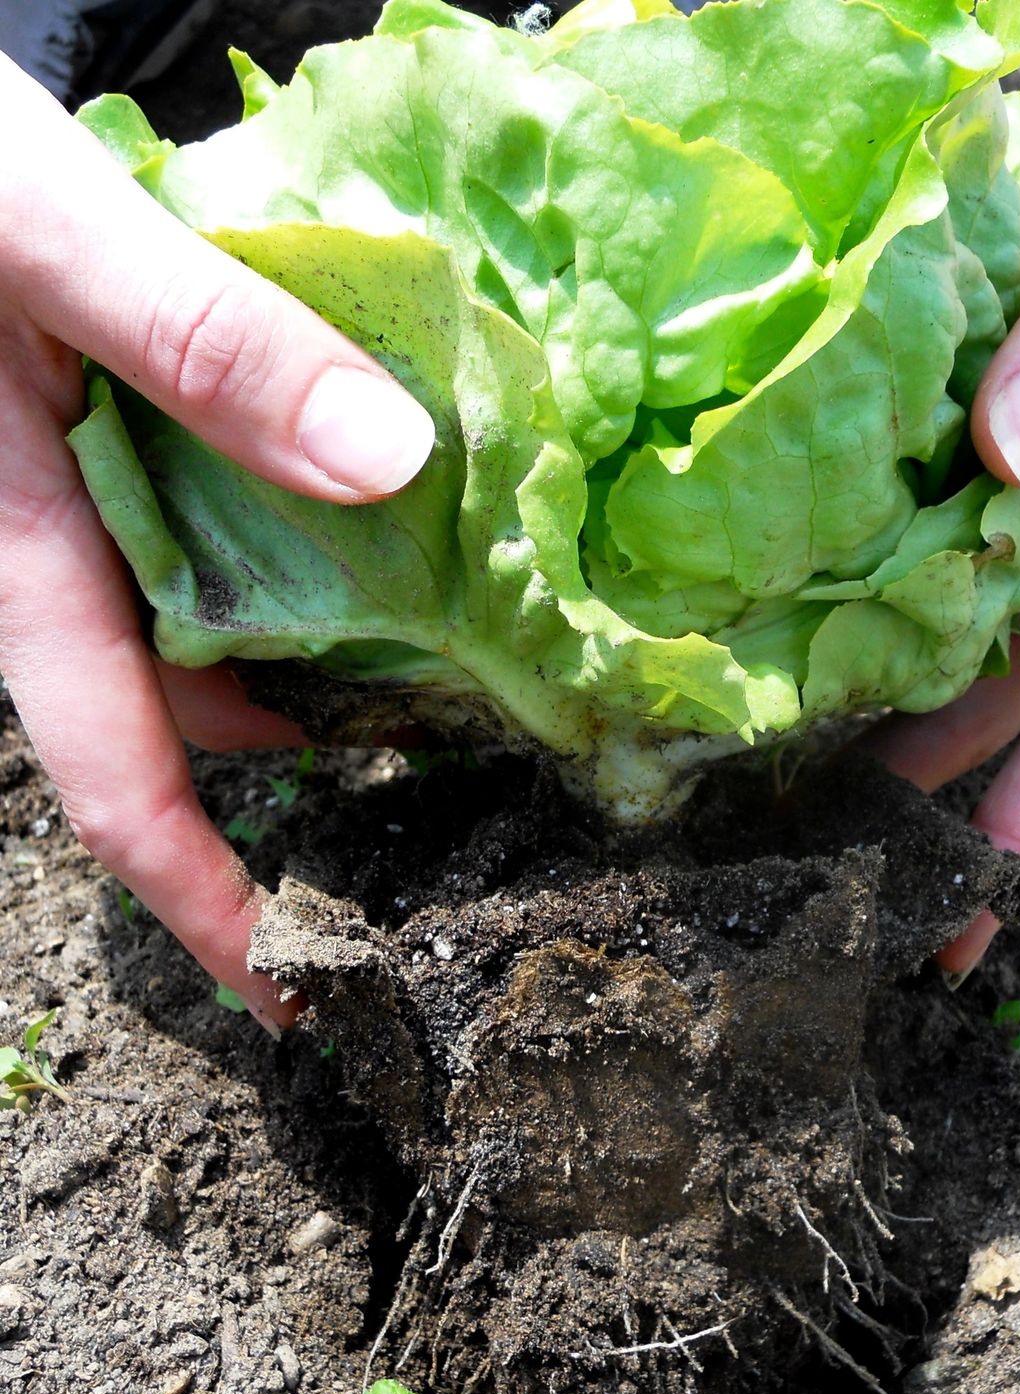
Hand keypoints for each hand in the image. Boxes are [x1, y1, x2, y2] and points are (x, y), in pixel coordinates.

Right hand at [0, 56, 434, 1027]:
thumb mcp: (49, 240)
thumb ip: (204, 345)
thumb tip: (390, 463)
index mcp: (27, 558)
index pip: (116, 782)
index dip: (203, 903)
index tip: (293, 991)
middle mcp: (55, 562)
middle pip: (181, 725)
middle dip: (291, 788)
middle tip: (436, 793)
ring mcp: (82, 519)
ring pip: (205, 638)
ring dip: (314, 670)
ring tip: (443, 672)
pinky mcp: (111, 462)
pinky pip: (209, 552)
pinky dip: (295, 571)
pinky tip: (378, 538)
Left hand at [868, 0, 1019, 975]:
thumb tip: (1005, 456)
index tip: (954, 919)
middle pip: (1001, 691)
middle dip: (928, 798)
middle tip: (817, 875)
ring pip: (951, 622)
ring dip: (879, 704)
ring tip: (774, 779)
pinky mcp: (993, 400)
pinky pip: (919, 521)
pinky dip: (859, 576)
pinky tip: (780, 604)